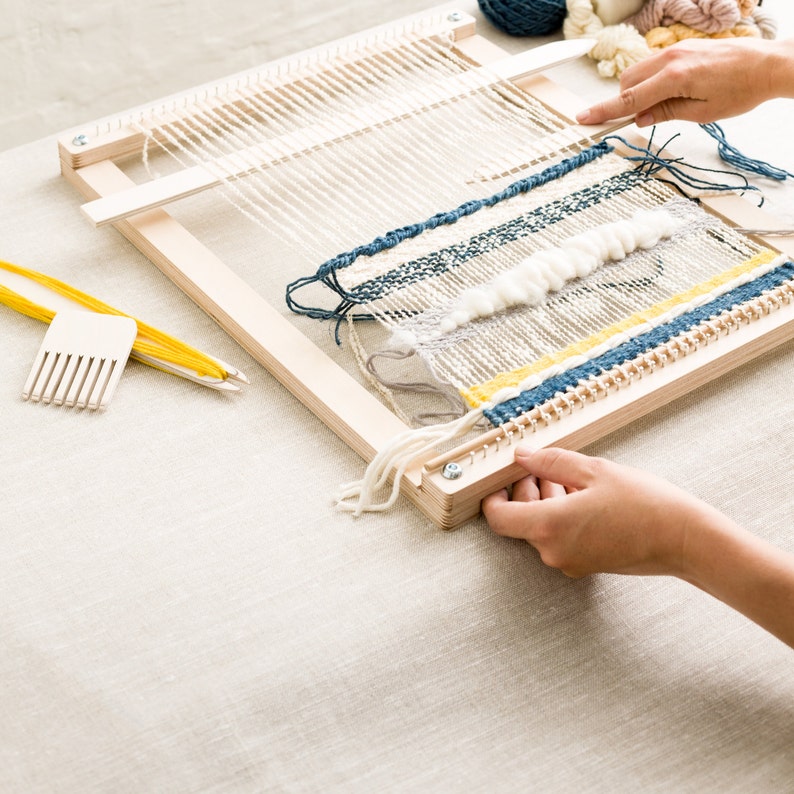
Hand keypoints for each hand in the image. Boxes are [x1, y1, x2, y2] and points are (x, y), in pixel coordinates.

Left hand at [482, 446, 719, 578]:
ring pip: (540, 528)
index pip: (499, 518)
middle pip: (520, 520)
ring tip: (567, 475)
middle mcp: (554, 550)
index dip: (492, 498)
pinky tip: (581, 495)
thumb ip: (551, 462)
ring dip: (544, 500)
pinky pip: (560, 538)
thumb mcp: (594, 471)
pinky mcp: (586, 564)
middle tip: (541, 466)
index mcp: (549, 527)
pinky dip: (561, 515)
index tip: (498, 479)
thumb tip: (522, 456)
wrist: (685, 540)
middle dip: (524, 490)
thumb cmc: (644, 504)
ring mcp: (570, 561)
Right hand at [576, 38, 792, 126]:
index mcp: (674, 77)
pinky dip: (652, 81)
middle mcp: (671, 58)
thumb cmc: (741, 90)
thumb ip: (665, 113)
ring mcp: (676, 49)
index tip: (584, 119)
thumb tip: (639, 119)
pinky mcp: (683, 47)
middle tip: (642, 120)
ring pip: (638, 72)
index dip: (604, 111)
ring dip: (639, 91)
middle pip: (627, 82)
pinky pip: (653, 65)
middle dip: (625, 102)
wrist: (767, 65)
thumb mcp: (701, 112)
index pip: (628, 99)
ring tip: (661, 106)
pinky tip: (669, 92)